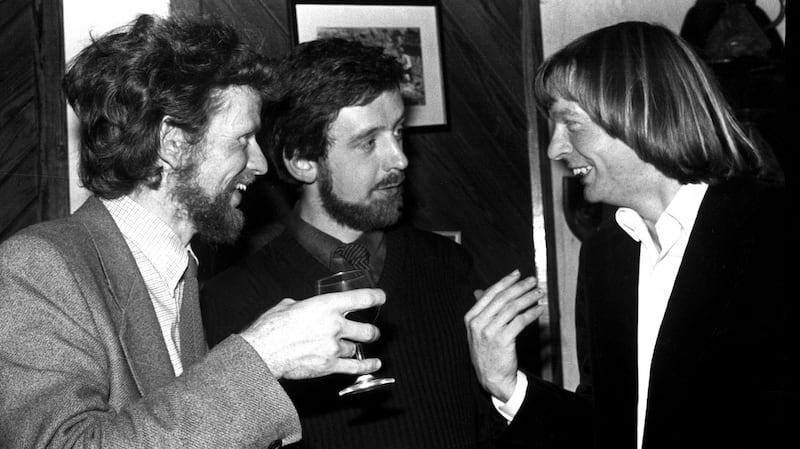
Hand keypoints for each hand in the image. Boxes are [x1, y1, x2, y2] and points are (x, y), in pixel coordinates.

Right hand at [240, 288, 384, 379]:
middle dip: (372, 332)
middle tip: (372, 332)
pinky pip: (355, 367)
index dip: (375, 297)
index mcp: (326, 306)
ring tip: (353, 347)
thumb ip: (306, 306)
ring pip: (356, 348)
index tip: (381, 297)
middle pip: (367, 330)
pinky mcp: (329, 365)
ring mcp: (333, 347)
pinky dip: (367, 366)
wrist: (263, 352)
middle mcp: (335, 325)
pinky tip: (374, 364)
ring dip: (355, 348)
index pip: (361, 299)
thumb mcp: (290, 305)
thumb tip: (307, 309)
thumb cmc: (272, 327)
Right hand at [465, 270, 544, 400]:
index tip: (518, 273)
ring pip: (512, 308)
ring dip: (528, 298)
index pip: (490, 294)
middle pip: (502, 298)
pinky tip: (539, 309)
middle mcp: (478, 323)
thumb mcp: (478, 330)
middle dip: (520, 287)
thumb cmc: (486, 351)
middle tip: (533, 281)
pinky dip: (532, 313)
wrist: (490, 377)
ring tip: (539, 293)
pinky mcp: (503, 340)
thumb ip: (481, 311)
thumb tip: (479, 291)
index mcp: (471, 318)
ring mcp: (489, 332)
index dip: (505, 281)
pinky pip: (520, 321)